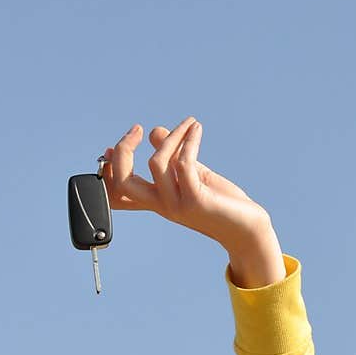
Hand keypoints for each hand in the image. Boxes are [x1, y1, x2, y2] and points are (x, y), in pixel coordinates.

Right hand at [101, 117, 284, 285]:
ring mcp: (177, 204)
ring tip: (189, 123)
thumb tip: (155, 131)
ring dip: (171, 136)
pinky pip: (184, 163)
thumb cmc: (221, 204)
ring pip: (156, 163)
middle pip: (123, 182)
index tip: (110, 147)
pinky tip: (196, 129)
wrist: (247, 230)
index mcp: (157, 201)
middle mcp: (162, 205)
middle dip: (123, 151)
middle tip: (138, 129)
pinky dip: (189, 141)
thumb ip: (173, 157)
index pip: (118, 194)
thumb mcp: (193, 176)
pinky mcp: (197, 200)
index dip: (108, 170)